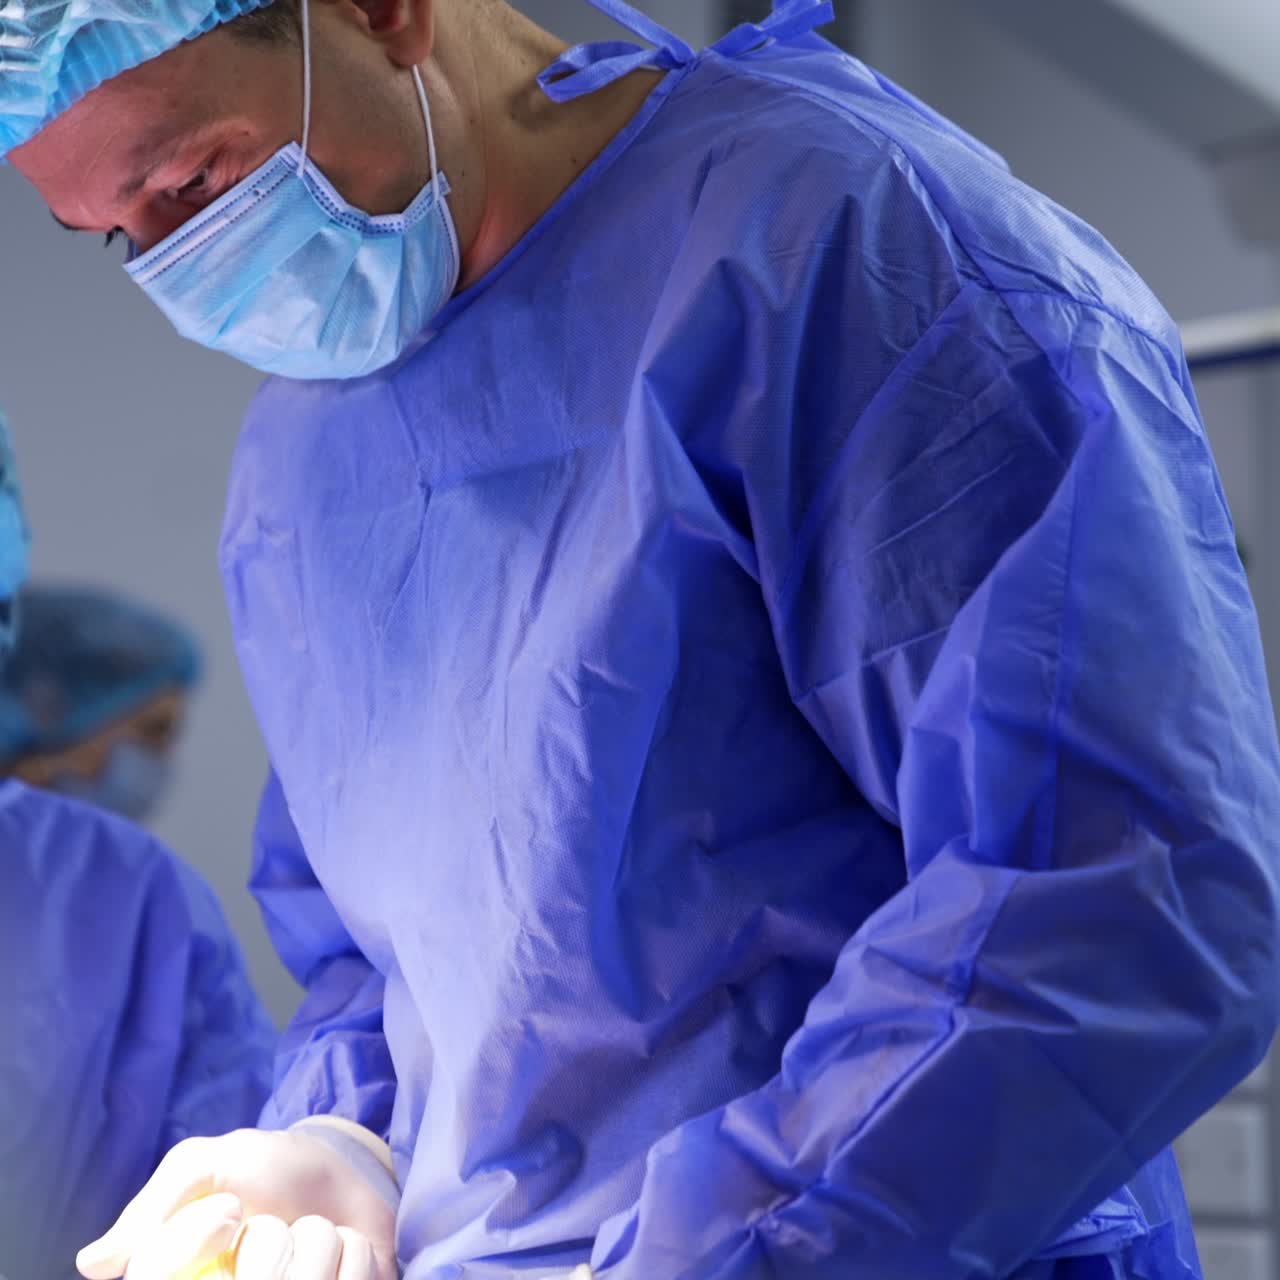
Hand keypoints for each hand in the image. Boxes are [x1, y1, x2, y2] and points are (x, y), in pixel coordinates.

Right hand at [76, 1126, 396, 1279]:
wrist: (345, 1168)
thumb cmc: (265, 1167)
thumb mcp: (209, 1163)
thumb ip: (158, 1202)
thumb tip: (95, 1264)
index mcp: (186, 1278)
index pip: (159, 1275)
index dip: (189, 1248)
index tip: (228, 1210)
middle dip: (263, 1250)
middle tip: (272, 1220)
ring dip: (313, 1249)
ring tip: (317, 1229)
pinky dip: (355, 1259)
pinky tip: (349, 1242)